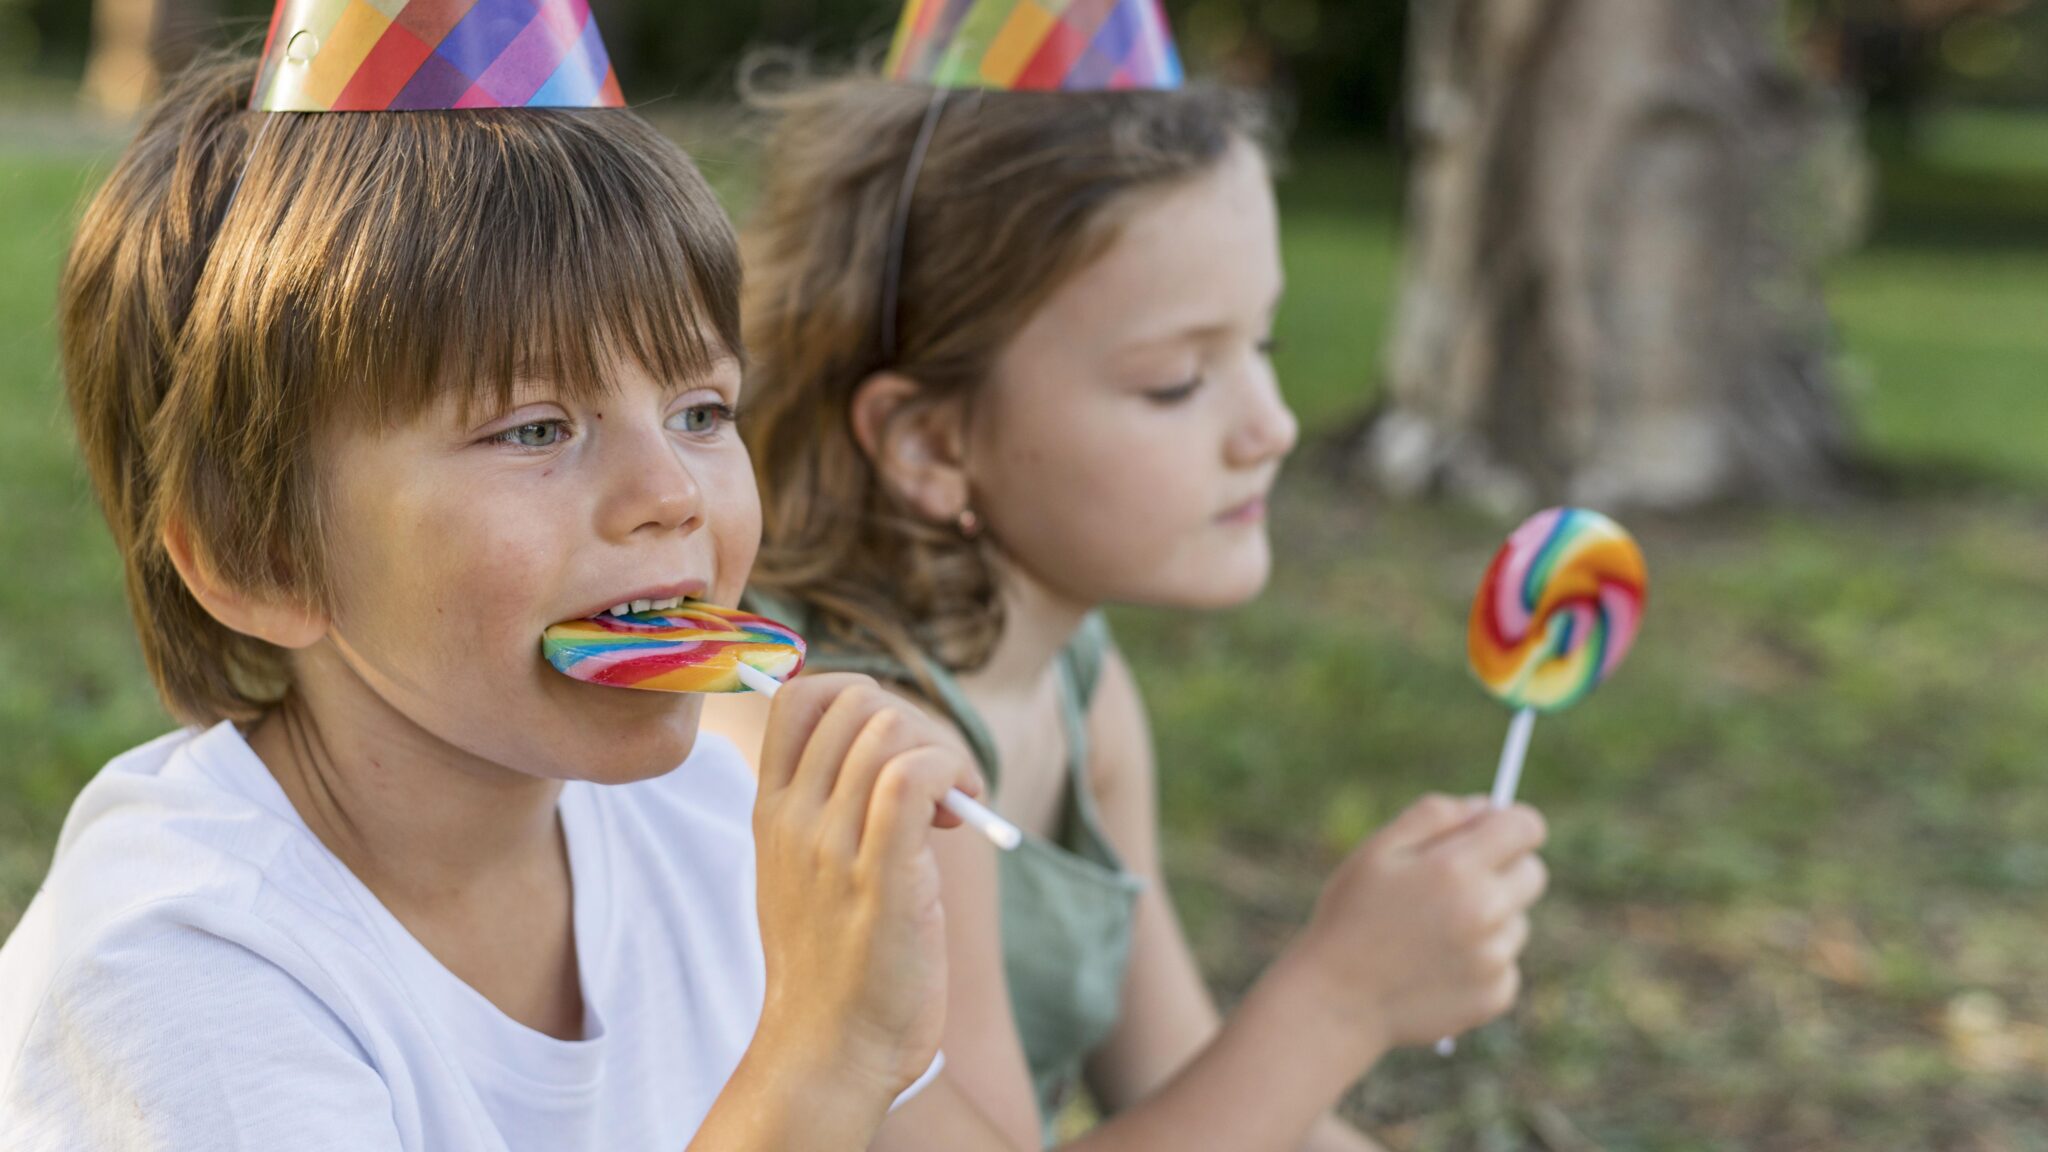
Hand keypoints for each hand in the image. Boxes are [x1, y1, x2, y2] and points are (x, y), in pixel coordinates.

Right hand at [748, 673, 982, 1097]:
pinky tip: (967, 808)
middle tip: (940, 782)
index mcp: (771, 811)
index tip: (897, 747)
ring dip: (944, 751)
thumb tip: (900, 751)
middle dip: (915, 723)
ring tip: (958, 805)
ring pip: (889, 729)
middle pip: (855, 700)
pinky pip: (912, 776)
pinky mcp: (880, 876)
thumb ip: (831, 810)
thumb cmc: (838, 964)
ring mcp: (831, 846)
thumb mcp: (808, 872)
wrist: (832, 1049)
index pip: (798, 695)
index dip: (861, 695)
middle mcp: (793, 818)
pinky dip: (952, 771)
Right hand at [1287, 794, 1548, 1052]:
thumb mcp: (1378, 850)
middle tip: (1458, 881)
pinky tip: (1438, 965)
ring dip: (1491, 917)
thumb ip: (1433, 815)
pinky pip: (1507, 963)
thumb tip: (1487, 806)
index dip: (1511, 823)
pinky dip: (1482, 960)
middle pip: (1534, 872)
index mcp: (1456, 868)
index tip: (1494, 832)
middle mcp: (1485, 913)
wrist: (1337, 1002)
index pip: (1526, 827)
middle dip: (1505, 868)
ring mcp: (1494, 959)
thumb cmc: (1351, 916)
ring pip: (1518, 920)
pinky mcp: (1495, 996)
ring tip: (1435, 931)